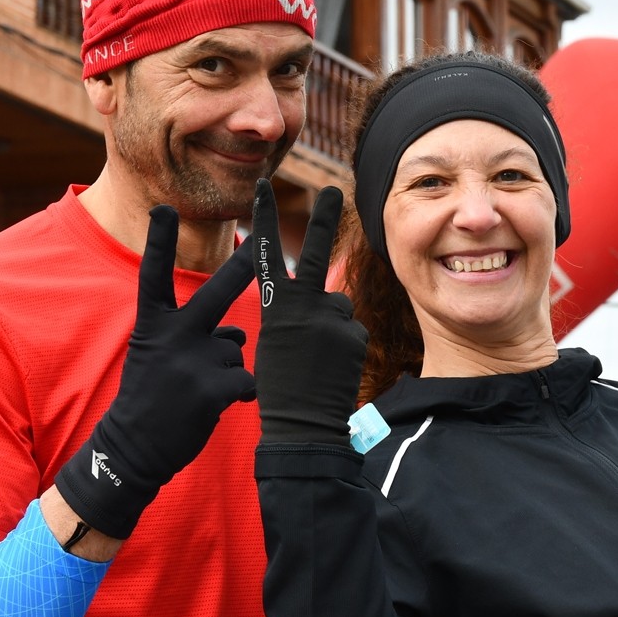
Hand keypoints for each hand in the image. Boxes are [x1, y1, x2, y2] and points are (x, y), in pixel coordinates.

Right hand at [56, 206, 255, 539]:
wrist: (132, 449)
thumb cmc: (150, 398)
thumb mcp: (158, 356)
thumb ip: (196, 337)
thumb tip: (238, 337)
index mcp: (152, 325)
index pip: (153, 276)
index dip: (158, 242)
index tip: (162, 208)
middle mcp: (172, 336)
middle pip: (216, 294)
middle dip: (242, 265)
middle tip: (260, 239)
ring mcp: (192, 362)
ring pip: (236, 352)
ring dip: (227, 371)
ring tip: (197, 394)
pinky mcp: (212, 390)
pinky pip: (245, 381)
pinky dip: (240, 395)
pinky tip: (214, 408)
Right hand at [252, 179, 367, 444]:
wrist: (301, 427)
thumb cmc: (281, 390)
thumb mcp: (277, 343)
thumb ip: (299, 315)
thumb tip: (332, 299)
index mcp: (274, 309)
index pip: (269, 256)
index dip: (266, 220)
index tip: (262, 188)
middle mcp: (302, 307)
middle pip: (317, 254)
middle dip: (325, 219)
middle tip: (333, 190)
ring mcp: (331, 320)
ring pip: (339, 308)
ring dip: (334, 326)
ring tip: (319, 360)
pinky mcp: (355, 336)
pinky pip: (353, 331)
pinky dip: (347, 347)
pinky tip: (334, 370)